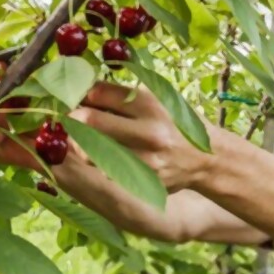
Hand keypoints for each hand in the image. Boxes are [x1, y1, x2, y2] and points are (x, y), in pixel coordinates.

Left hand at [69, 82, 204, 191]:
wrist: (206, 158)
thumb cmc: (175, 124)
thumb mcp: (158, 100)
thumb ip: (124, 97)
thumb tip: (82, 93)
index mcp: (150, 105)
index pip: (98, 93)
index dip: (80, 95)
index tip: (76, 99)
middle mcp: (148, 132)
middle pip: (89, 121)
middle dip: (72, 119)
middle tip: (68, 119)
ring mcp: (145, 160)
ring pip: (90, 151)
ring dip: (79, 144)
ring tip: (81, 138)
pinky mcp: (142, 180)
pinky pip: (105, 170)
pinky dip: (98, 162)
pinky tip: (103, 156)